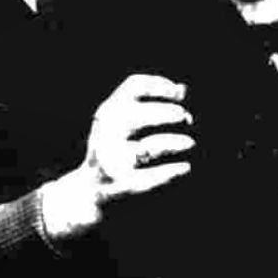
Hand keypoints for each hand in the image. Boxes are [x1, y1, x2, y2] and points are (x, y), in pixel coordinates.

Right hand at [42, 74, 194, 243]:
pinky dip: (171, 171)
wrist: (87, 192)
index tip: (179, 92)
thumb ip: (151, 103)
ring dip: (173, 143)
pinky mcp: (122, 185)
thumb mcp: (124, 121)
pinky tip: (184, 167)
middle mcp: (106, 133)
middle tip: (185, 117)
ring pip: (147, 148)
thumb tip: (182, 89)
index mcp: (108, 111)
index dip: (159, 85)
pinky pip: (151, 177)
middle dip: (165, 113)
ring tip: (190, 143)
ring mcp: (112, 161)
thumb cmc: (115, 147)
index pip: (134, 86)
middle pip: (138, 114)